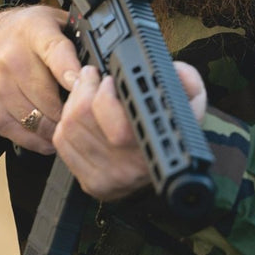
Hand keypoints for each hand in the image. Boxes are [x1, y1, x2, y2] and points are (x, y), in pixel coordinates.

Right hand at [0, 5, 80, 153]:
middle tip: (87, 111)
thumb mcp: (55, 21)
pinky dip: (41, 140)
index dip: (72, 72)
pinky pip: (22, 135)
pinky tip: (52, 133)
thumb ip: (78, 37)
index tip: (85, 85)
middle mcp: (12, 59)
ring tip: (71, 123)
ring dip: (59, 127)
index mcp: (35, 32)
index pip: (56, 53)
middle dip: (74, 109)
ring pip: (39, 121)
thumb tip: (103, 63)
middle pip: (50, 97)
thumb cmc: (27, 33)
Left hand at [53, 61, 206, 201]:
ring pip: (70, 128)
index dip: (106, 98)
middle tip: (94, 75)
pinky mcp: (91, 183)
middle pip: (84, 121)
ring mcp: (109, 180)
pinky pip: (63, 143)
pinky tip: (81, 112)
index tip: (110, 79)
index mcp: (156, 149)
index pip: (119, 130)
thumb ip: (186, 79)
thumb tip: (173, 71)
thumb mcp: (191, 97)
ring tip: (87, 88)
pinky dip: (66, 120)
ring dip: (74, 100)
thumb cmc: (174, 123)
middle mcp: (131, 170)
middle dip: (85, 87)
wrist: (168, 161)